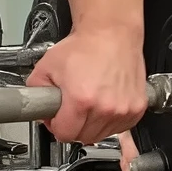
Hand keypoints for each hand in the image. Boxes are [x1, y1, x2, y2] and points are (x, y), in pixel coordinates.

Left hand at [27, 25, 147, 144]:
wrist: (111, 33)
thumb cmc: (84, 46)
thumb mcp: (46, 66)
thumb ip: (34, 92)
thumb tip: (36, 109)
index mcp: (81, 100)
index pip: (64, 134)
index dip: (56, 126)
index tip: (57, 118)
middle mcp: (104, 108)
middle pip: (83, 137)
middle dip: (73, 125)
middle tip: (71, 107)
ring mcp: (123, 110)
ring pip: (101, 135)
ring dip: (92, 124)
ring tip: (88, 102)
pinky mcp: (136, 108)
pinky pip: (119, 128)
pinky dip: (110, 120)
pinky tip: (103, 103)